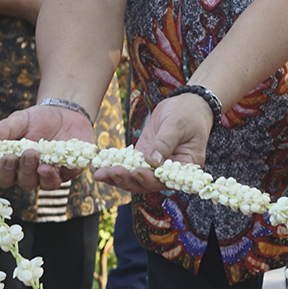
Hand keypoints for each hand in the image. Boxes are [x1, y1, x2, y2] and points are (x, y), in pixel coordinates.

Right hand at [0, 102, 95, 193]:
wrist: (65, 112)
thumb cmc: (36, 119)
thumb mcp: (18, 121)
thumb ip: (2, 130)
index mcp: (13, 165)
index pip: (3, 177)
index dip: (3, 172)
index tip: (6, 157)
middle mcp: (30, 174)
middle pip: (24, 181)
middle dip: (25, 169)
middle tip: (28, 153)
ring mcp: (51, 174)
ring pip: (45, 184)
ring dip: (44, 175)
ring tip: (43, 163)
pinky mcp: (70, 170)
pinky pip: (68, 176)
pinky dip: (66, 171)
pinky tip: (64, 163)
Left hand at [95, 92, 214, 197]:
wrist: (186, 105)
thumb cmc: (188, 114)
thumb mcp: (177, 125)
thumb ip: (164, 143)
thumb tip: (151, 161)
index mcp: (184, 167)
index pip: (165, 180)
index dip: (150, 179)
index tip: (136, 172)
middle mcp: (168, 171)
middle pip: (147, 183)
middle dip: (128, 179)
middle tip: (112, 172)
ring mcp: (154, 165)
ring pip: (135, 178)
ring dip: (117, 177)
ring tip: (100, 174)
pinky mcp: (143, 157)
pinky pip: (129, 167)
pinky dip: (115, 168)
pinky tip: (100, 168)